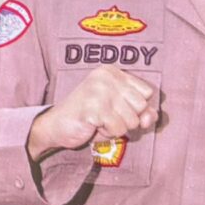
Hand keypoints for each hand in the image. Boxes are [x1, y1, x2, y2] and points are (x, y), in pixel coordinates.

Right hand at [28, 67, 159, 157]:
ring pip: (132, 120)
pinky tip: (93, 126)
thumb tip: (149, 118)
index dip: (135, 106)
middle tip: (104, 115)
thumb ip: (142, 112)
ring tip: (98, 120)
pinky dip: (108, 133)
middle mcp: (106, 77)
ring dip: (117, 127)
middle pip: (141, 106)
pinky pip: (118, 129)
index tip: (115, 106)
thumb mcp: (119, 110)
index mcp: (112, 72)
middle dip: (127, 118)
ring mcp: (98, 92)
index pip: (147, 92)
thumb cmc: (90, 117)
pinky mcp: (93, 108)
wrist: (55, 126)